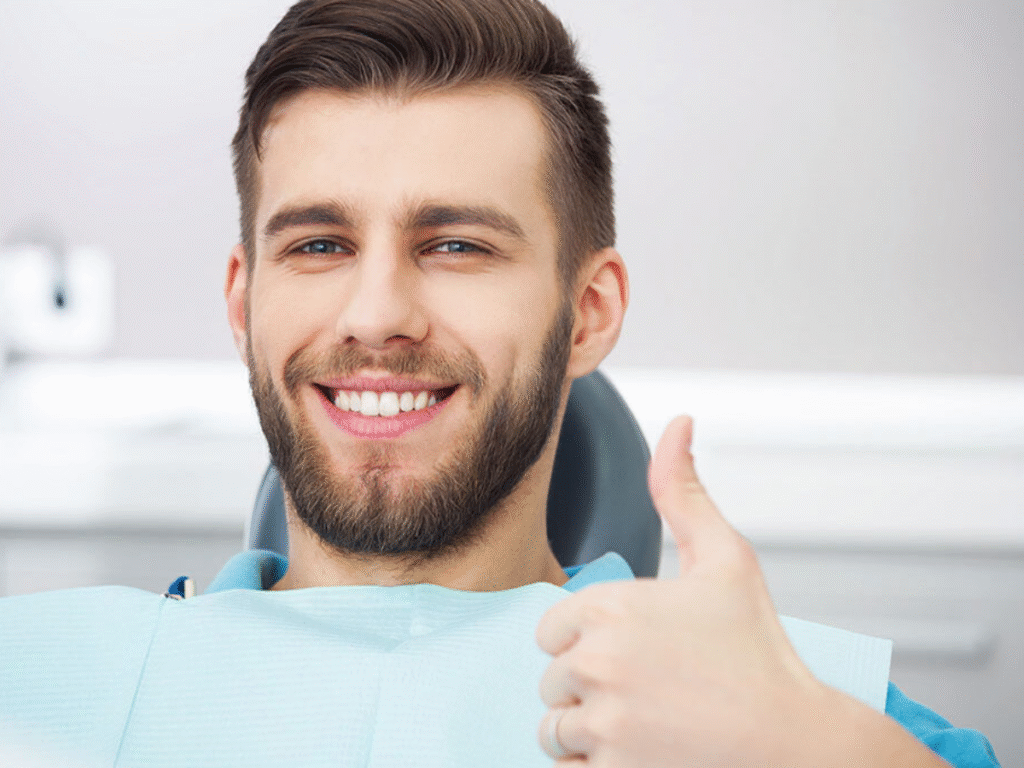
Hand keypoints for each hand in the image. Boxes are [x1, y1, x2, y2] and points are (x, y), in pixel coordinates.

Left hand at [535, 415, 836, 766]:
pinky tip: (638, 755)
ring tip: (646, 724)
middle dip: (589, 687)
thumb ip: (684, 490)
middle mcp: (595, 663)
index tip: (634, 651)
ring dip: (589, 730)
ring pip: (555, 729)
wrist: (796, 744)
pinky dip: (592, 767)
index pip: (551, 630)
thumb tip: (678, 423)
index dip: (587, 641)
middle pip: (552, 679)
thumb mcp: (726, 558)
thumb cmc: (760, 651)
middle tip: (651, 690)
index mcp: (608, 607)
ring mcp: (602, 725)